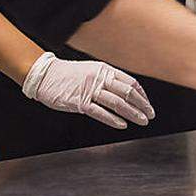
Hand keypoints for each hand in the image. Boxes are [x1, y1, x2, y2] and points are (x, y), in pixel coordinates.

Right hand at [22, 52, 154, 128]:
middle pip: (128, 93)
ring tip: (142, 121)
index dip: (142, 95)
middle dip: (142, 105)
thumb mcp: (92, 70)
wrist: (45, 75)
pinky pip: (99, 112)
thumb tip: (125, 91)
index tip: (148, 105)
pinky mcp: (79, 102)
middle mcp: (101, 79)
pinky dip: (113, 119)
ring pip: (117, 103)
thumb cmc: (68, 75)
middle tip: (150, 115)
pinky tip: (122, 125)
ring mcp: (90, 90)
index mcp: (106, 70)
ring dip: (133, 113)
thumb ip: (108, 79)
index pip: (131, 82)